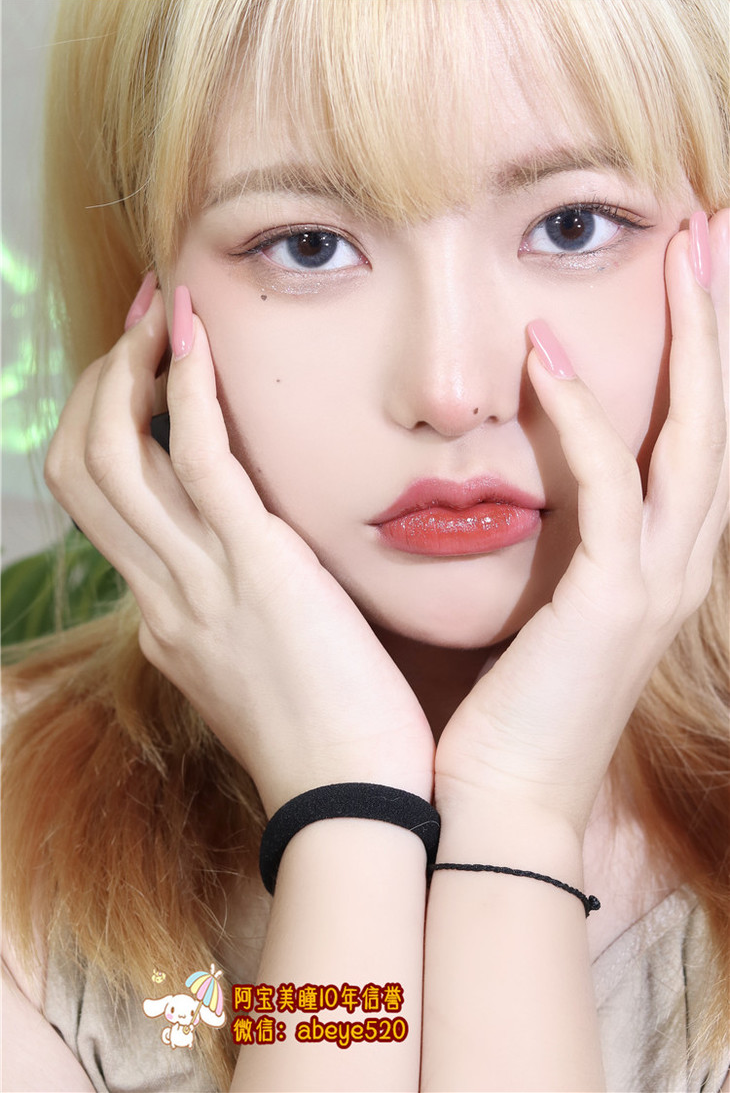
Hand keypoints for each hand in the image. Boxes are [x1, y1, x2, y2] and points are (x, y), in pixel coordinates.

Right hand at [45, 287, 433, 815]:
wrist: (357, 802)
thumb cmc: (331, 739)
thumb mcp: (261, 670)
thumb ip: (241, 614)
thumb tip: (257, 569)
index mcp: (163, 620)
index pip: (102, 507)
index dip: (107, 428)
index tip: (146, 376)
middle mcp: (159, 596)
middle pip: (80, 468)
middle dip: (100, 386)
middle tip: (144, 328)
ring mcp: (195, 582)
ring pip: (112, 453)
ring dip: (131, 368)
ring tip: (165, 312)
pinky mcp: (254, 565)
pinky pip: (196, 456)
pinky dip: (188, 386)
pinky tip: (200, 336)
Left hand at [435, 211, 728, 833]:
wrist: (498, 804)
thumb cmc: (507, 709)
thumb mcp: (539, 608)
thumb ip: (549, 539)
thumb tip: (518, 479)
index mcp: (656, 565)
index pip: (692, 441)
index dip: (702, 358)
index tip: (687, 276)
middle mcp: (677, 567)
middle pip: (718, 422)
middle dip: (721, 325)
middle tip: (713, 232)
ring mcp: (656, 584)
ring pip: (692, 439)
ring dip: (691, 343)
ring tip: (680, 251)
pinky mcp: (613, 601)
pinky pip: (609, 488)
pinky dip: (583, 417)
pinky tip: (549, 354)